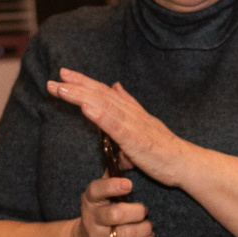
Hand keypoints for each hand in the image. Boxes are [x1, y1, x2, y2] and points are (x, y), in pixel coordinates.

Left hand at [49, 70, 190, 184]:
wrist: (184, 162)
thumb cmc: (163, 148)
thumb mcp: (142, 122)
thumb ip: (128, 104)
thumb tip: (116, 87)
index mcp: (130, 111)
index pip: (103, 92)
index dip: (83, 81)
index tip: (63, 74)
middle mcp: (130, 113)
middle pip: (99, 95)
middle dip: (75, 86)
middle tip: (53, 80)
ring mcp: (133, 125)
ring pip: (103, 106)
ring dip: (81, 96)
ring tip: (62, 89)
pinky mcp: (136, 140)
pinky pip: (116, 126)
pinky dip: (100, 116)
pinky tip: (85, 108)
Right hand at [67, 174, 153, 236]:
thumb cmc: (102, 210)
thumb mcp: (102, 193)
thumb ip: (113, 174)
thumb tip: (128, 152)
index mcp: (91, 199)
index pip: (97, 190)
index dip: (112, 186)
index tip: (129, 184)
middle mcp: (92, 217)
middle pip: (115, 215)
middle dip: (136, 212)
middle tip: (144, 210)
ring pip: (125, 234)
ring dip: (144, 229)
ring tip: (149, 226)